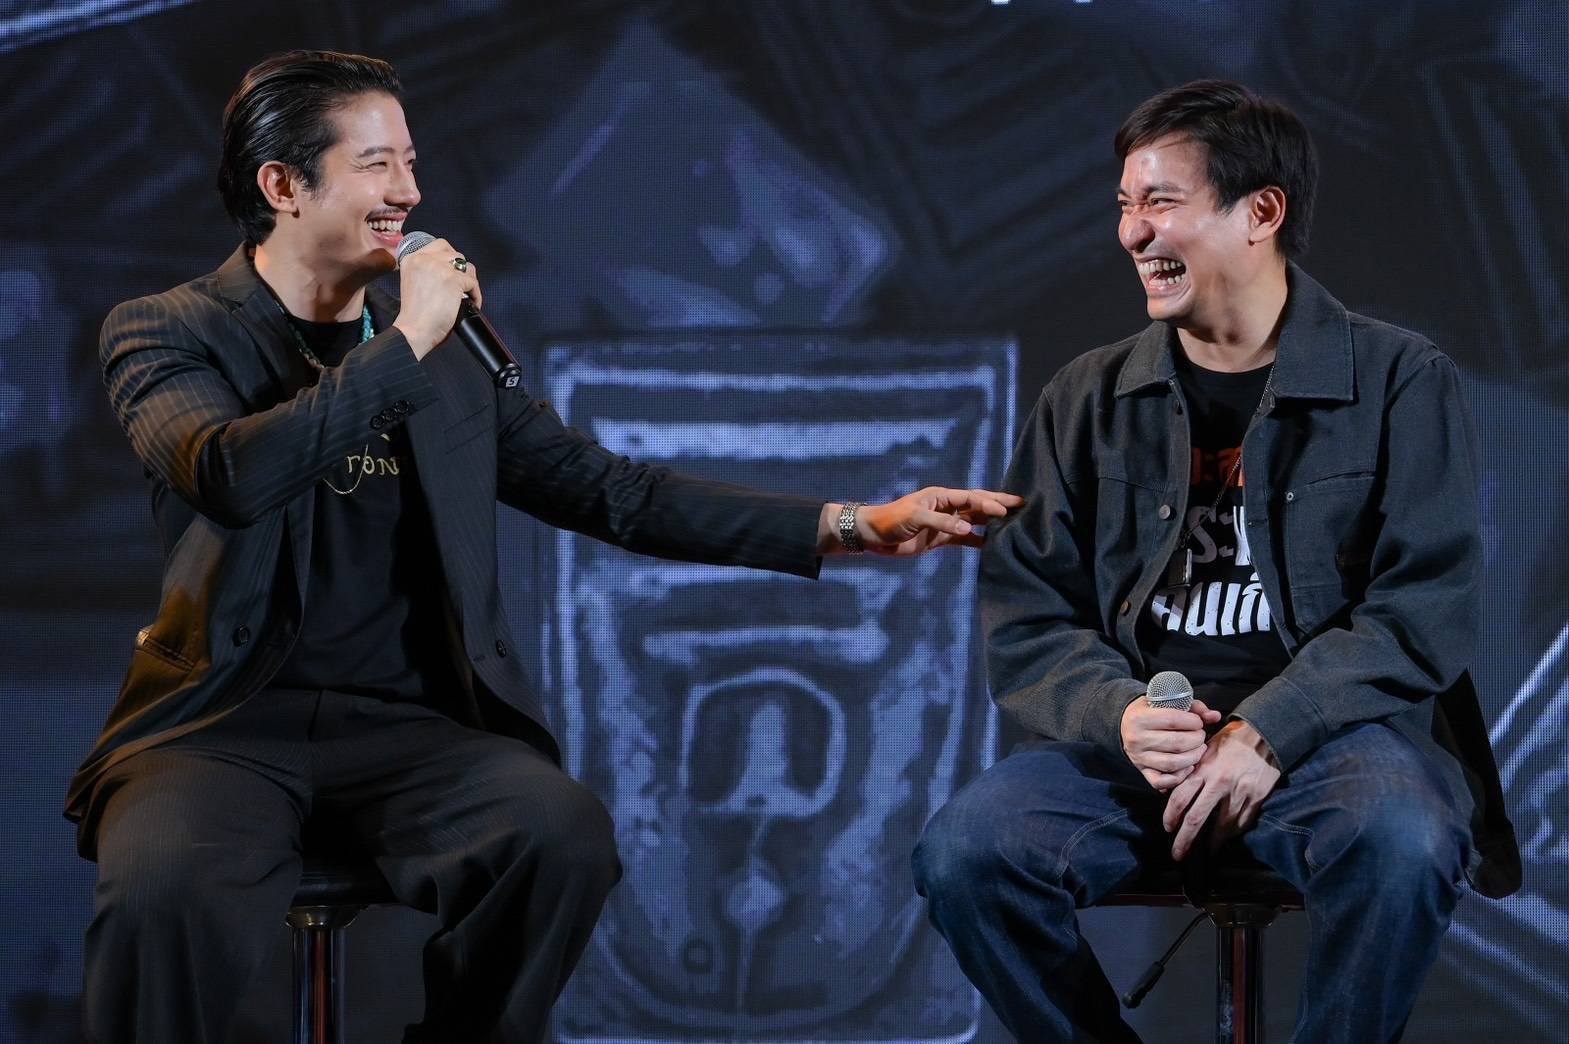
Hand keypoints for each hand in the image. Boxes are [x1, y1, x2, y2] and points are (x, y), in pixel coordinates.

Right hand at [392, 237, 481, 357]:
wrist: (414, 329)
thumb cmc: (414, 314)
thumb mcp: (414, 281)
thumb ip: (427, 271)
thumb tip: (450, 269)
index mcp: (412, 258)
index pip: (439, 245)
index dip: (450, 257)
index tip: (453, 270)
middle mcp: (425, 258)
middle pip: (455, 253)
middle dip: (461, 268)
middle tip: (461, 283)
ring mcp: (440, 268)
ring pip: (466, 266)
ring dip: (469, 280)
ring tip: (466, 294)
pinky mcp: (453, 280)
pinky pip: (473, 283)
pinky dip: (476, 295)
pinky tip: (471, 303)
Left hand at [819, 487, 1022, 555]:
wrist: (873, 536)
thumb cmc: (891, 520)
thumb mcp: (915, 518)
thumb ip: (942, 523)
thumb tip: (969, 529)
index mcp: (941, 496)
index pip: (971, 498)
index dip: (989, 503)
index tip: (1007, 510)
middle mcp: (946, 507)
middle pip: (977, 504)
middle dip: (999, 505)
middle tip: (1022, 504)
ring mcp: (945, 523)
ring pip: (975, 521)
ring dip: (993, 523)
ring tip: (1015, 524)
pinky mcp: (941, 538)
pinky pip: (965, 539)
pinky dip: (979, 541)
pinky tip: (994, 545)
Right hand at [1120, 698, 1221, 790]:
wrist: (1127, 725)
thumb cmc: (1152, 712)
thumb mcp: (1168, 702)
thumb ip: (1194, 707)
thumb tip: (1214, 716)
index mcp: (1139, 717)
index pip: (1172, 720)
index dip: (1193, 722)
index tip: (1198, 722)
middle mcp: (1136, 739)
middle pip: (1176, 743)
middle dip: (1196, 740)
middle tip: (1200, 736)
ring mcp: (1139, 757)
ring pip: (1172, 764)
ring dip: (1193, 758)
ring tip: (1198, 749)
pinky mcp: (1143, 771)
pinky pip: (1161, 782)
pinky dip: (1178, 777)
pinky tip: (1187, 766)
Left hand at [1162, 720, 1280, 860]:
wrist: (1263, 735)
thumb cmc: (1230, 741)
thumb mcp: (1205, 751)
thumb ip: (1193, 772)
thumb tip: (1179, 793)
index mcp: (1202, 769)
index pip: (1179, 798)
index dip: (1171, 816)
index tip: (1167, 828)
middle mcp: (1218, 783)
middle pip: (1195, 818)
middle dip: (1184, 840)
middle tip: (1177, 854)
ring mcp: (1238, 792)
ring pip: (1221, 826)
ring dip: (1211, 842)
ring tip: (1205, 850)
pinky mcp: (1256, 798)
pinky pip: (1241, 823)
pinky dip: (1232, 834)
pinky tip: (1225, 839)